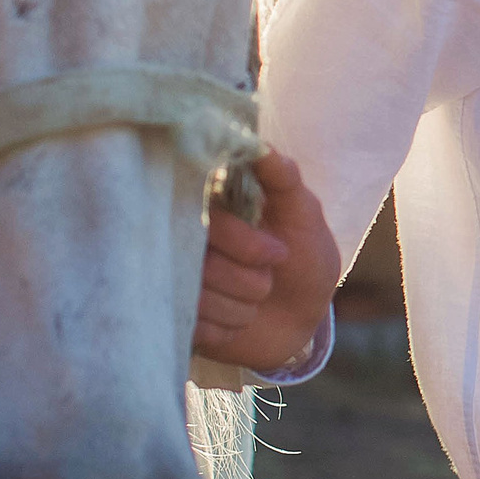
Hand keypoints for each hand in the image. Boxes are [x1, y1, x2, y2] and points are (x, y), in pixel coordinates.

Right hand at [193, 151, 340, 372]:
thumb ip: (283, 179)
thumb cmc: (304, 256)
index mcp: (209, 208)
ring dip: (241, 307)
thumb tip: (261, 147)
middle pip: (203, 265)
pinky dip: (226, 331)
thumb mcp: (302, 213)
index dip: (245, 244)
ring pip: (198, 300)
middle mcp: (184, 241)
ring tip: (255, 301)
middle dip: (249, 280)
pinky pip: (195, 329)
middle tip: (270, 281)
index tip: (280, 253)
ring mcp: (175, 280)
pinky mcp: (175, 318)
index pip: (209, 222)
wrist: (302, 318)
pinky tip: (237, 323)